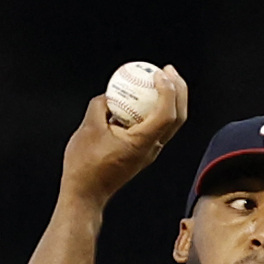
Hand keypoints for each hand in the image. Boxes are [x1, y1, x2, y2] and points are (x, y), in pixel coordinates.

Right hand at [60, 65, 187, 207]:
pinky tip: (144, 97)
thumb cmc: (85, 164)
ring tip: (161, 79)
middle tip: (168, 70)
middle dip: (178, 90)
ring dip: (171, 99)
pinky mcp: (143, 154)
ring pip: (171, 123)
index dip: (168, 89)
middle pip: (178, 117)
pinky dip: (157, 109)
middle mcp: (151, 149)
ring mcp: (149, 153)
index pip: (167, 113)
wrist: (85, 194)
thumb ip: (101, 104)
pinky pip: (157, 127)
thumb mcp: (89, 127)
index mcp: (142, 143)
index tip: (159, 72)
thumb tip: (111, 93)